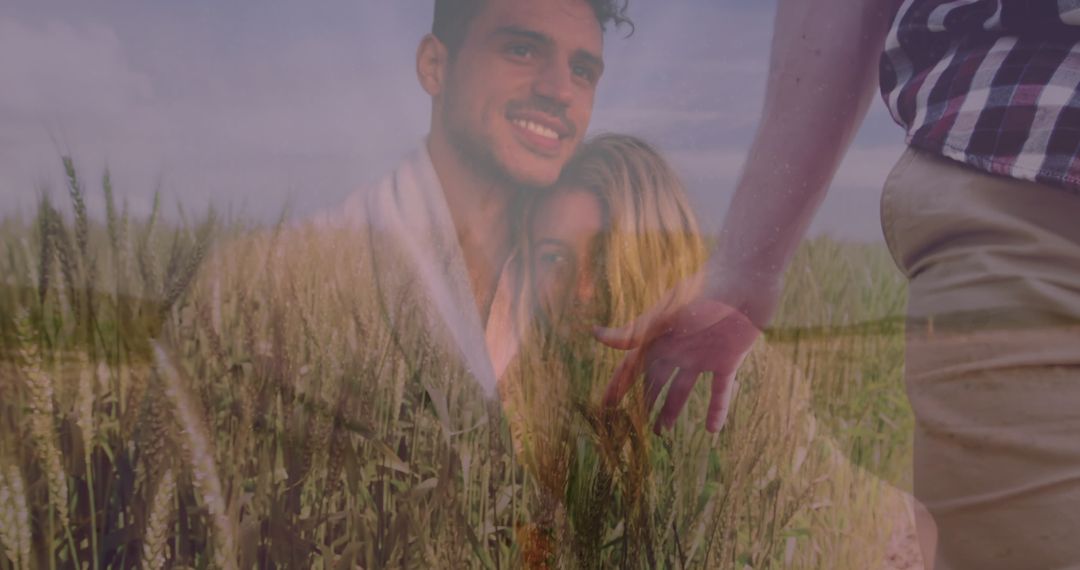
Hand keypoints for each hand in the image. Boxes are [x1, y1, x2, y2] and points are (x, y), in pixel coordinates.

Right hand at [595, 293, 762, 433]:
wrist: (747, 281)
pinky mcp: (729, 359)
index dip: (619, 386)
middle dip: (645, 401)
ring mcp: (703, 355)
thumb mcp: (666, 315)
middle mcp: (678, 347)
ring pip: (683, 388)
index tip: (605, 407)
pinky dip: (717, 410)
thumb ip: (634, 332)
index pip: (633, 366)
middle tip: (635, 427)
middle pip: (656, 380)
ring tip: (663, 432)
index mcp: (660, 336)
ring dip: (673, 409)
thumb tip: (595, 335)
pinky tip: (712, 431)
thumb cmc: (704, 292)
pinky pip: (721, 390)